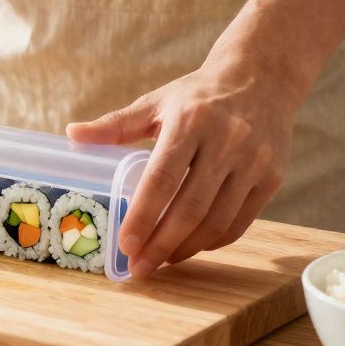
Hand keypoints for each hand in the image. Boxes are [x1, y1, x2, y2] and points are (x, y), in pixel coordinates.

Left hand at [66, 57, 300, 278]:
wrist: (262, 78)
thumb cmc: (198, 95)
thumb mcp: (156, 102)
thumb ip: (115, 124)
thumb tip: (72, 134)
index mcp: (190, 121)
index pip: (162, 178)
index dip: (143, 215)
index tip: (126, 245)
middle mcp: (226, 141)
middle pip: (190, 207)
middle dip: (162, 244)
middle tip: (140, 268)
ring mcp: (254, 161)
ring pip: (217, 221)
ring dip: (186, 249)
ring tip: (161, 261)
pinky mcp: (272, 178)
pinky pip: (240, 222)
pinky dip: (213, 241)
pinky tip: (190, 246)